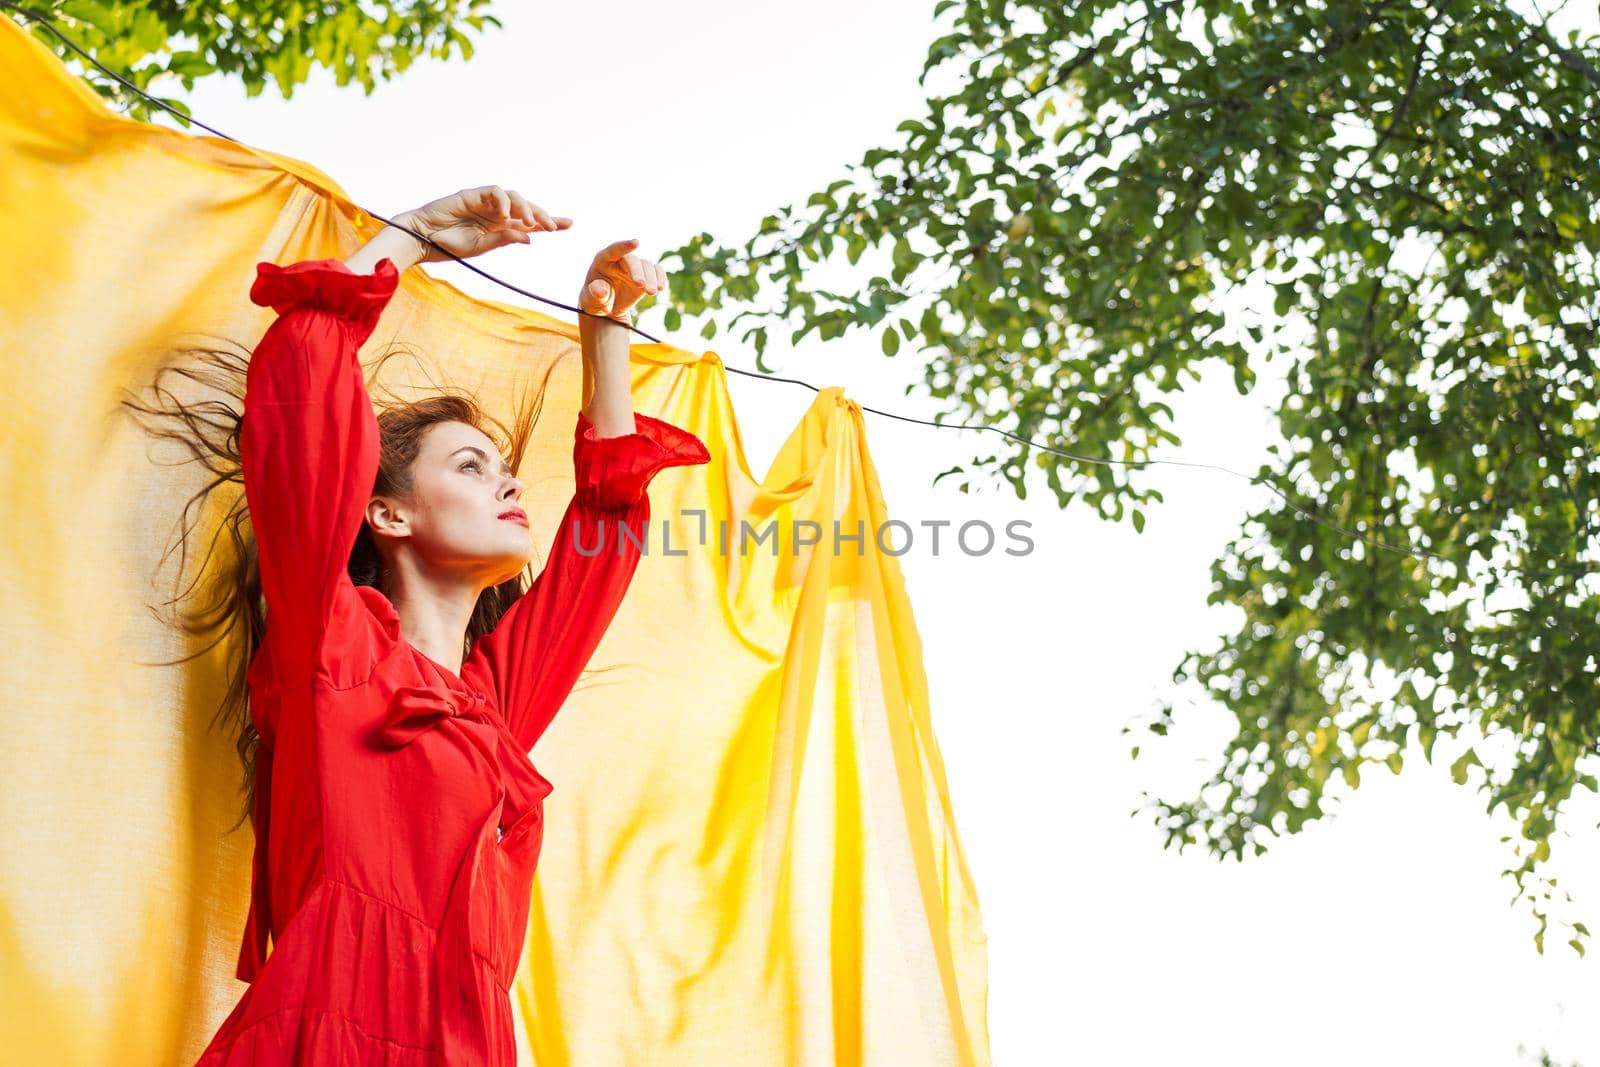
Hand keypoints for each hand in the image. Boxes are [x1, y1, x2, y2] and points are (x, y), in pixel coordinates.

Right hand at [390, 186, 571, 263]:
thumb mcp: (480, 247)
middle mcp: (496, 213)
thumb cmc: (447, 246)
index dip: (550, 222)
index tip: (569, 225)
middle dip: (544, 215)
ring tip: (532, 223)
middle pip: (527, 208)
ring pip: (514, 198)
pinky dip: (504, 202)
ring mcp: (485, 203)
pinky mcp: (472, 194)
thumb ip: (503, 240)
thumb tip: (530, 238)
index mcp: (500, 228)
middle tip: (556, 226)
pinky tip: (506, 215)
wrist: (420, 238)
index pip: (530, 224)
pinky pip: (495, 192)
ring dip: (526, 209)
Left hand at [578, 239, 667, 322]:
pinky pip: (656, 271)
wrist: (607, 308)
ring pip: (646, 265)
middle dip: (638, 271)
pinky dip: (661, 277)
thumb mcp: (592, 300)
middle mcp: (620, 260)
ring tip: (652, 292)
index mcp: (603, 261)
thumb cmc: (596, 300)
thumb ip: (596, 293)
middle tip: (641, 285)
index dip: (624, 246)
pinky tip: (661, 288)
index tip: (636, 242)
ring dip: (651, 278)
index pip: (613, 250)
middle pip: (632, 260)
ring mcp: (634, 267)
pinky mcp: (646, 275)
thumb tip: (600, 290)